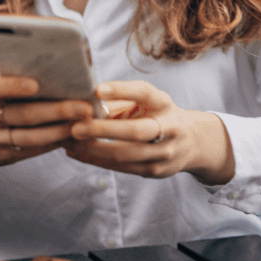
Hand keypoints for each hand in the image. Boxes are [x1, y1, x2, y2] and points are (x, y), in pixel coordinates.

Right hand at [0, 73, 96, 174]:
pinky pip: (31, 151)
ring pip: (30, 137)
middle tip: (85, 108)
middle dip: (58, 111)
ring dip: (60, 131)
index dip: (15, 86)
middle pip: (24, 114)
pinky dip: (53, 144)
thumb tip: (62, 76)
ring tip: (84, 125)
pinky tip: (71, 137)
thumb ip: (17, 82)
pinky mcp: (2, 156)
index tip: (37, 84)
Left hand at [63, 81, 234, 184]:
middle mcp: (170, 128)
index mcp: (164, 104)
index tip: (97, 90)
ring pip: (125, 155)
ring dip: (93, 149)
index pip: (144, 93)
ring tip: (68, 141)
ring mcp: (164, 153)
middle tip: (75, 128)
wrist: (192, 143)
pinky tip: (75, 152)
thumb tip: (82, 103)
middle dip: (103, 130)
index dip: (121, 90)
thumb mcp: (145, 102)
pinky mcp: (155, 171)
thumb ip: (117, 101)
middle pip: (136, 131)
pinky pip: (120, 168)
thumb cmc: (156, 114)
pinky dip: (94, 160)